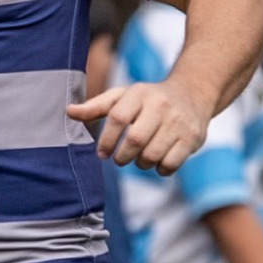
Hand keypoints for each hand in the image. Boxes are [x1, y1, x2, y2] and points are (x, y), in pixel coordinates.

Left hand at [67, 81, 208, 173]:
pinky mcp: (192, 138)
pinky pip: (170, 164)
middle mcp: (161, 105)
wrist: (192, 94)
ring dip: (140, 163)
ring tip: (139, 157)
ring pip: (152, 154)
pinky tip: (158, 160)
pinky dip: (160, 169)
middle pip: (136, 140)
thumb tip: (69, 111)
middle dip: (122, 156)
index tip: (101, 153)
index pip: (118, 117)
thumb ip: (96, 106)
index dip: (106, 140)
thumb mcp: (122, 96)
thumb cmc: (147, 99)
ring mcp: (179, 122)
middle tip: (118, 160)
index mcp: (140, 93)